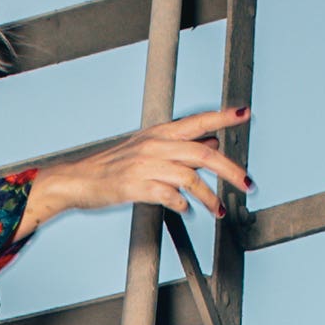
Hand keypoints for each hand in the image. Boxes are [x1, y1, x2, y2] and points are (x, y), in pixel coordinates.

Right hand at [17, 105, 247, 240]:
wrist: (77, 180)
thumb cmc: (113, 166)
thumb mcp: (148, 147)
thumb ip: (181, 144)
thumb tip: (213, 138)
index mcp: (159, 133)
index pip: (197, 120)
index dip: (222, 116)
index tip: (245, 113)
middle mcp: (154, 145)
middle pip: (203, 153)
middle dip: (231, 170)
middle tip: (248, 184)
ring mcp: (145, 166)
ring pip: (189, 177)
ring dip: (209, 196)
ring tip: (219, 210)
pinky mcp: (135, 187)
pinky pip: (169, 195)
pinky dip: (183, 204)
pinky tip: (187, 210)